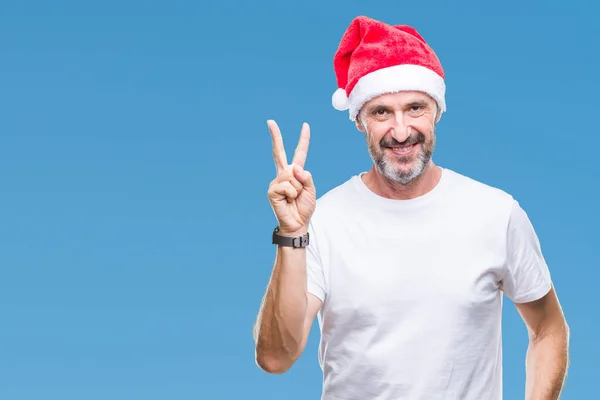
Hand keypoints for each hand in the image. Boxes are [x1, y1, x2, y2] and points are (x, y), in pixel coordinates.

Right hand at [267, 120, 315, 235]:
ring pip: (291, 176)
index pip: (299, 153)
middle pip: (279, 152)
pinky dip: (291, 194)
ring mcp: (276, 181)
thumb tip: (294, 168)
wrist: (297, 223)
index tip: (305, 125)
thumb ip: (307, 177)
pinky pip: (287, 185)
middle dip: (275, 136)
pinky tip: (288, 200)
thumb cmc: (304, 208)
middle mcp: (284, 174)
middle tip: (270, 121)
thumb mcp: (311, 189)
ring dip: (298, 189)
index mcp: (296, 172)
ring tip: (294, 198)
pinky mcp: (272, 190)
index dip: (303, 139)